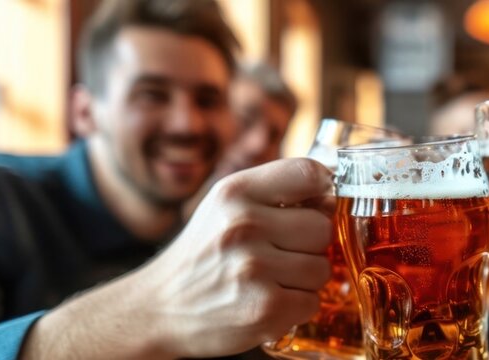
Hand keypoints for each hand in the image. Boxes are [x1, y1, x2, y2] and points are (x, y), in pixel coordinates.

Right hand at [24, 158, 333, 358]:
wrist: (156, 309)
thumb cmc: (202, 255)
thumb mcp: (225, 208)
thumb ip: (274, 194)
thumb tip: (332, 193)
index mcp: (235, 191)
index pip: (309, 173)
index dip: (324, 190)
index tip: (318, 204)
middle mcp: (244, 225)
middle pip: (322, 227)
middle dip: (309, 246)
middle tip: (280, 255)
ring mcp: (254, 268)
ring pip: (321, 268)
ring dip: (303, 280)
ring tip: (270, 280)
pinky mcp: (264, 309)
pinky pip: (312, 302)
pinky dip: (297, 307)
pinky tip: (268, 302)